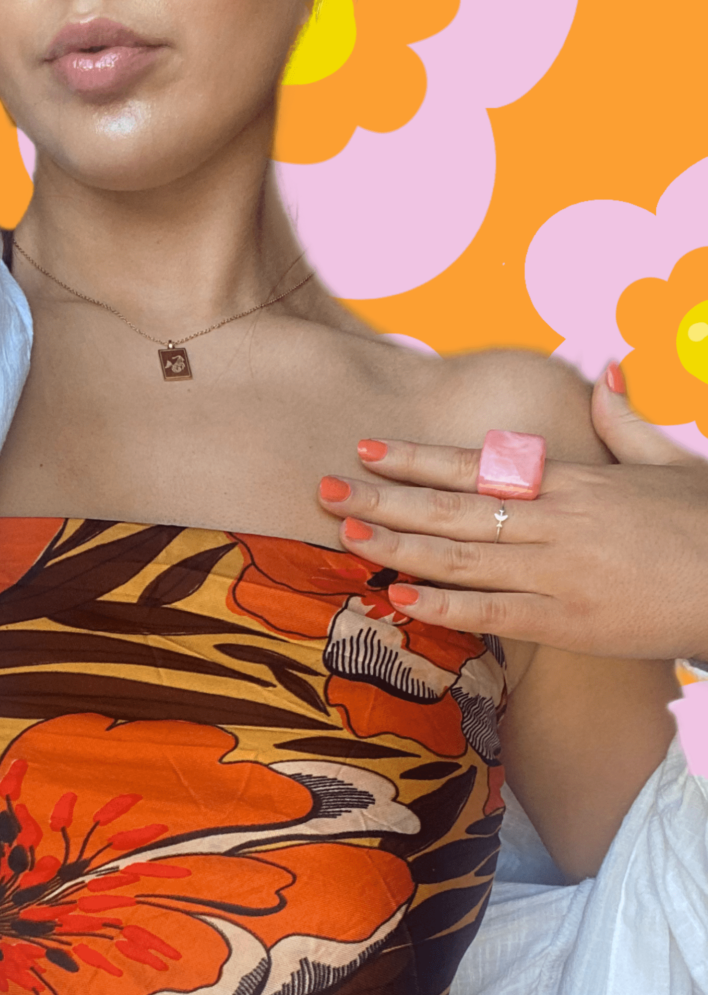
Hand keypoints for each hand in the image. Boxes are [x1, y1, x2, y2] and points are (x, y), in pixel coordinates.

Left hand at [318, 366, 707, 659]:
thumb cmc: (707, 523)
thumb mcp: (665, 462)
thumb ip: (620, 422)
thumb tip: (603, 372)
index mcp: (572, 483)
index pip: (477, 466)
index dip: (416, 458)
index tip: (367, 447)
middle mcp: (554, 523)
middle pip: (452, 509)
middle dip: (385, 498)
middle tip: (325, 489)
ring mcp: (558, 574)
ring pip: (462, 558)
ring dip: (399, 546)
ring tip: (346, 533)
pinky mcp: (568, 622)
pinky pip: (494, 613)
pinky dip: (445, 607)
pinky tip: (399, 599)